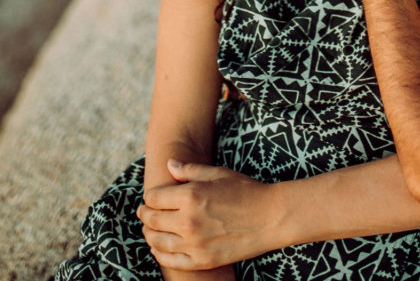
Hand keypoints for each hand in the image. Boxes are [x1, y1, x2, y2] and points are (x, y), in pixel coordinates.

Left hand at [138, 161, 282, 268]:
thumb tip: (169, 164)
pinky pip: (171, 260)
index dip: (150, 196)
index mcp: (191, 195)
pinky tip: (159, 248)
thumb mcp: (218, 173)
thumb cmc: (245, 190)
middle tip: (143, 212)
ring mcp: (194, 243)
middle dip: (145, 214)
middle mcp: (188, 220)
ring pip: (157, 241)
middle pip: (152, 219)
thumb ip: (190, 169)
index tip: (151, 197)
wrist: (270, 217)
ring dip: (149, 234)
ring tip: (148, 229)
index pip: (154, 197)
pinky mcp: (202, 261)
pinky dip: (160, 254)